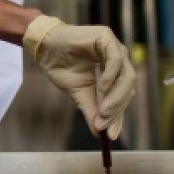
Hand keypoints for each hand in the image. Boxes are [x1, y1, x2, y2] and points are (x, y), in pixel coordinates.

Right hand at [22, 15, 135, 138]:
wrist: (45, 48)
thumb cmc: (62, 67)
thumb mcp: (79, 93)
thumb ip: (92, 110)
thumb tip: (99, 132)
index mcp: (115, 73)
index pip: (123, 97)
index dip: (118, 117)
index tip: (110, 135)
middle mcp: (119, 61)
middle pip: (128, 88)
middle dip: (116, 108)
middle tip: (103, 122)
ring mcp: (115, 49)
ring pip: (127, 76)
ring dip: (116, 96)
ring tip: (103, 109)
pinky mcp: (107, 38)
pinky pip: (116, 59)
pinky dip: (111, 75)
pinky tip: (102, 86)